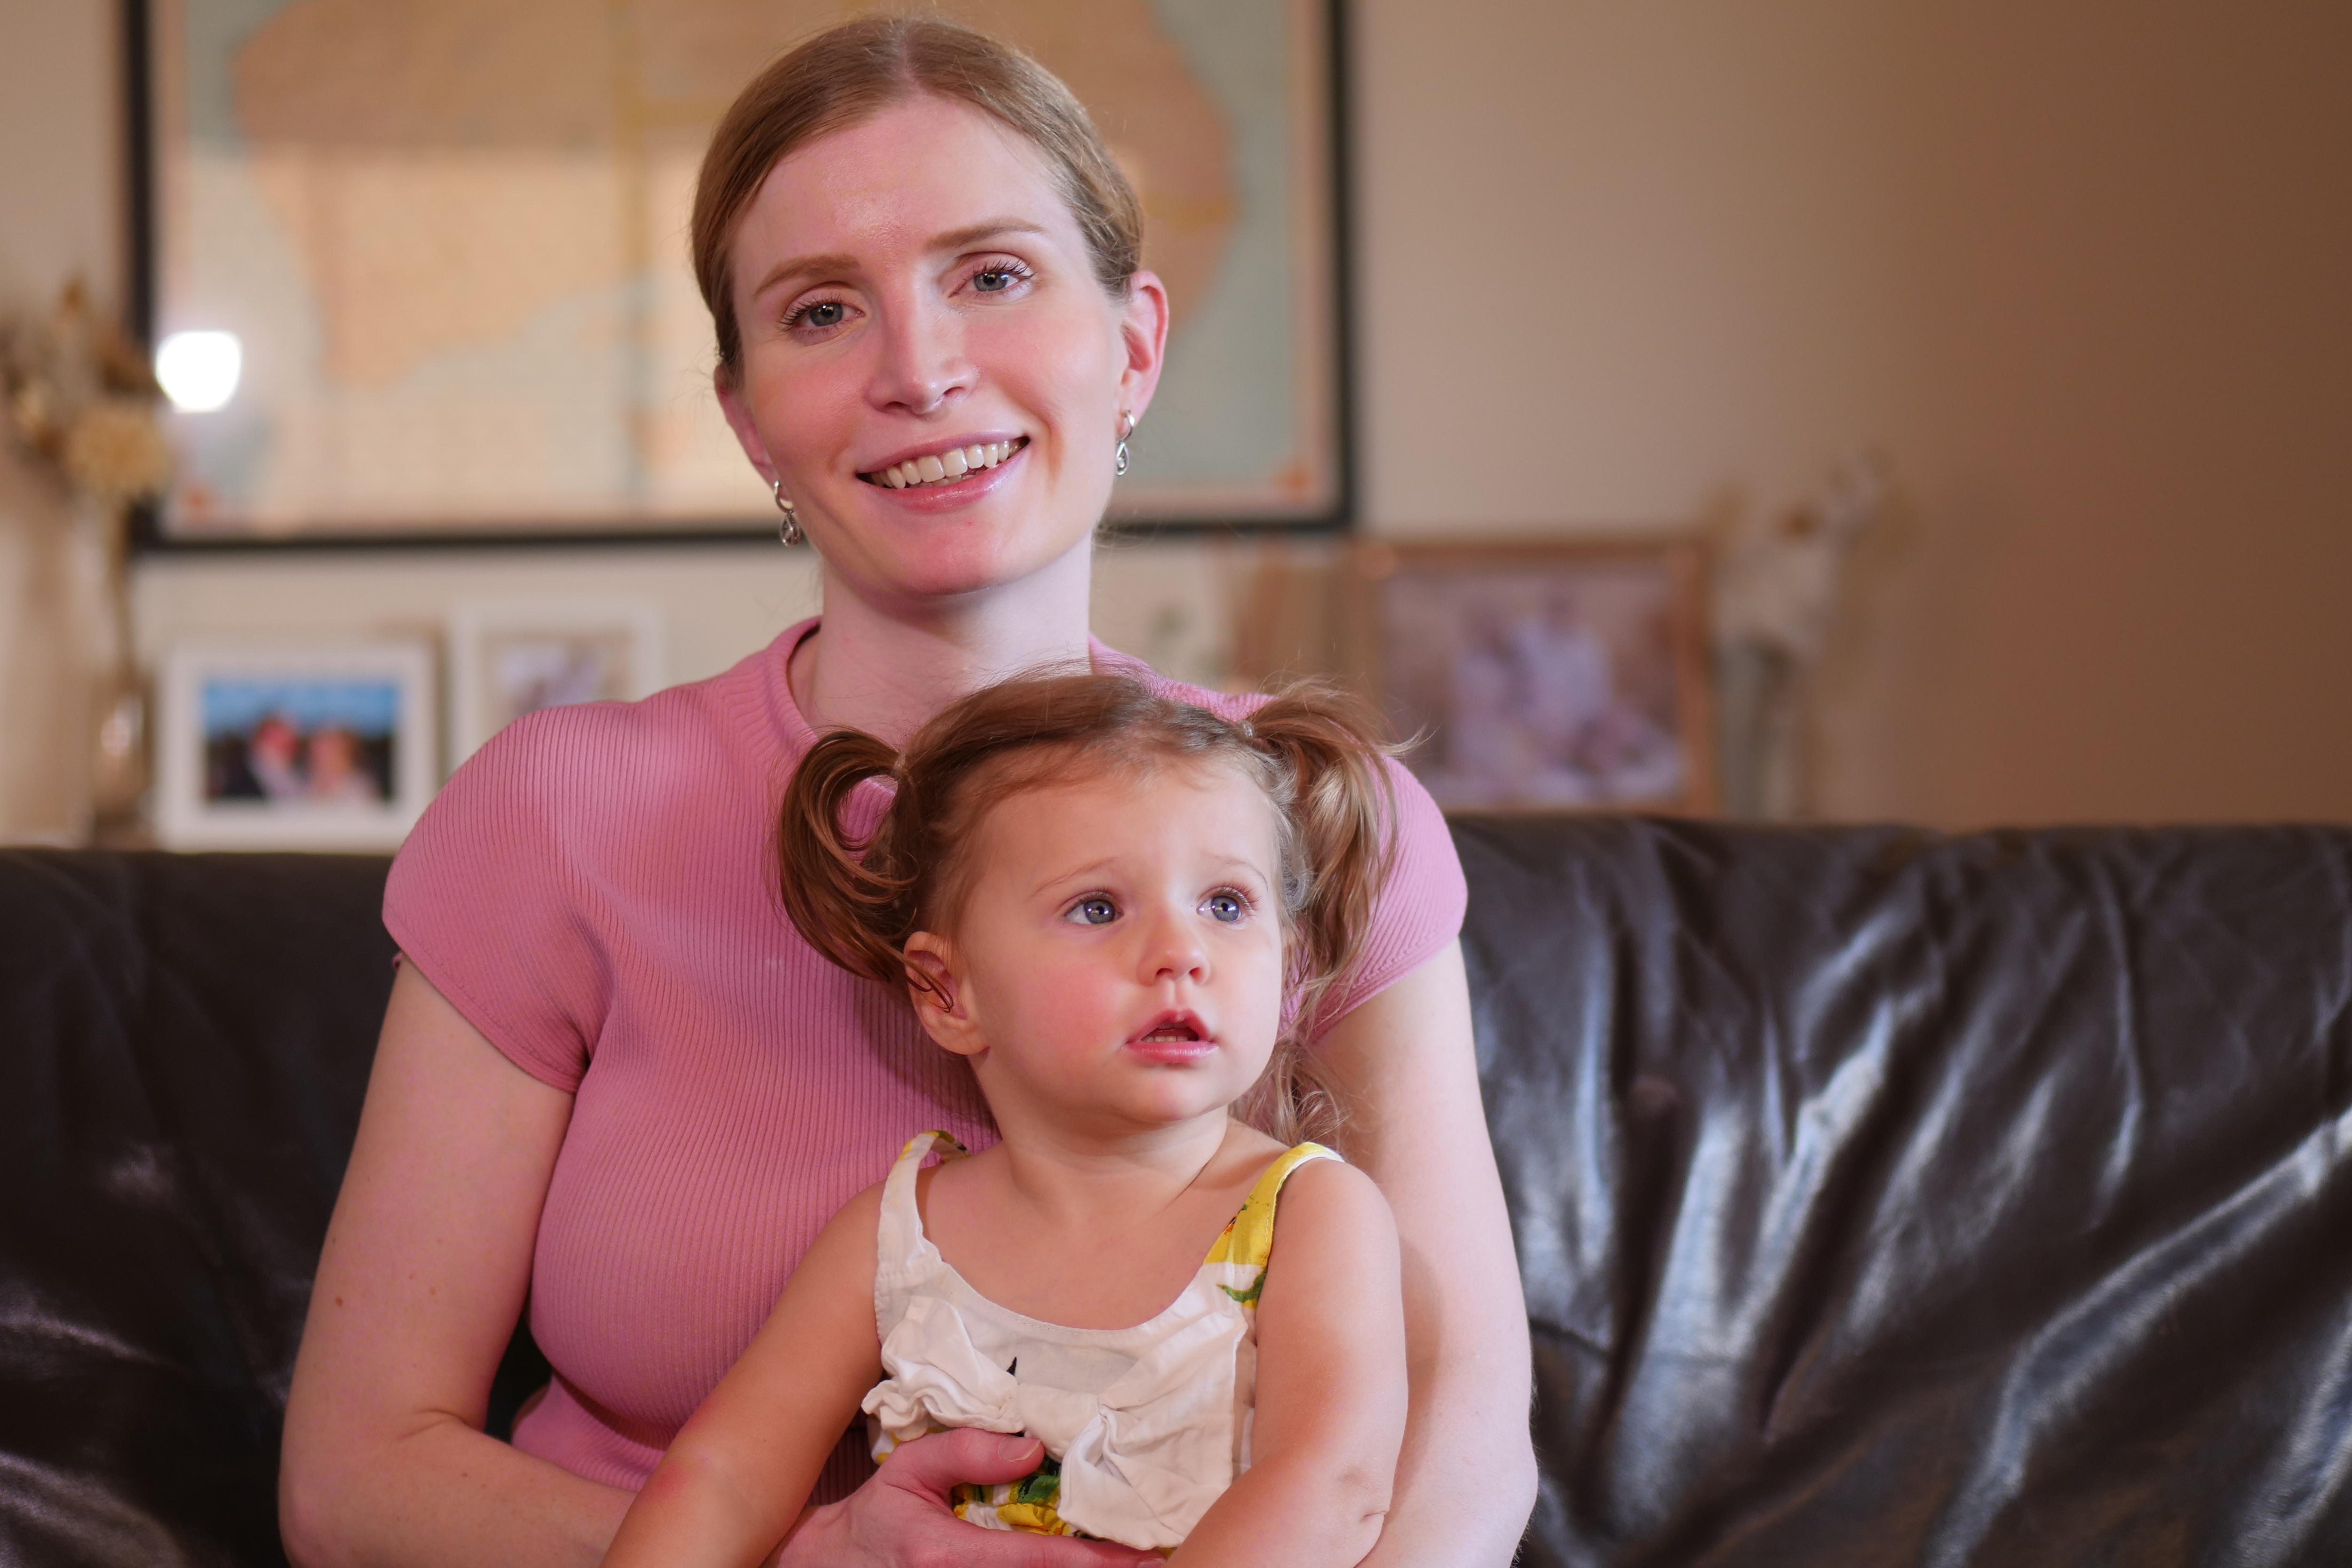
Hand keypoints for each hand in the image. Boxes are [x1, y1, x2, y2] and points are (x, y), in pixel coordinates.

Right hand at [777, 1430, 1161, 1567]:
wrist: (828, 1567)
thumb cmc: (873, 1519)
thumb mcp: (908, 1470)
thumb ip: (967, 1452)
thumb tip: (1032, 1446)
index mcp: (947, 1556)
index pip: (1037, 1561)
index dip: (1095, 1561)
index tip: (1143, 1556)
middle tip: (1158, 1560)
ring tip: (1136, 1562)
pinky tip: (1087, 1564)